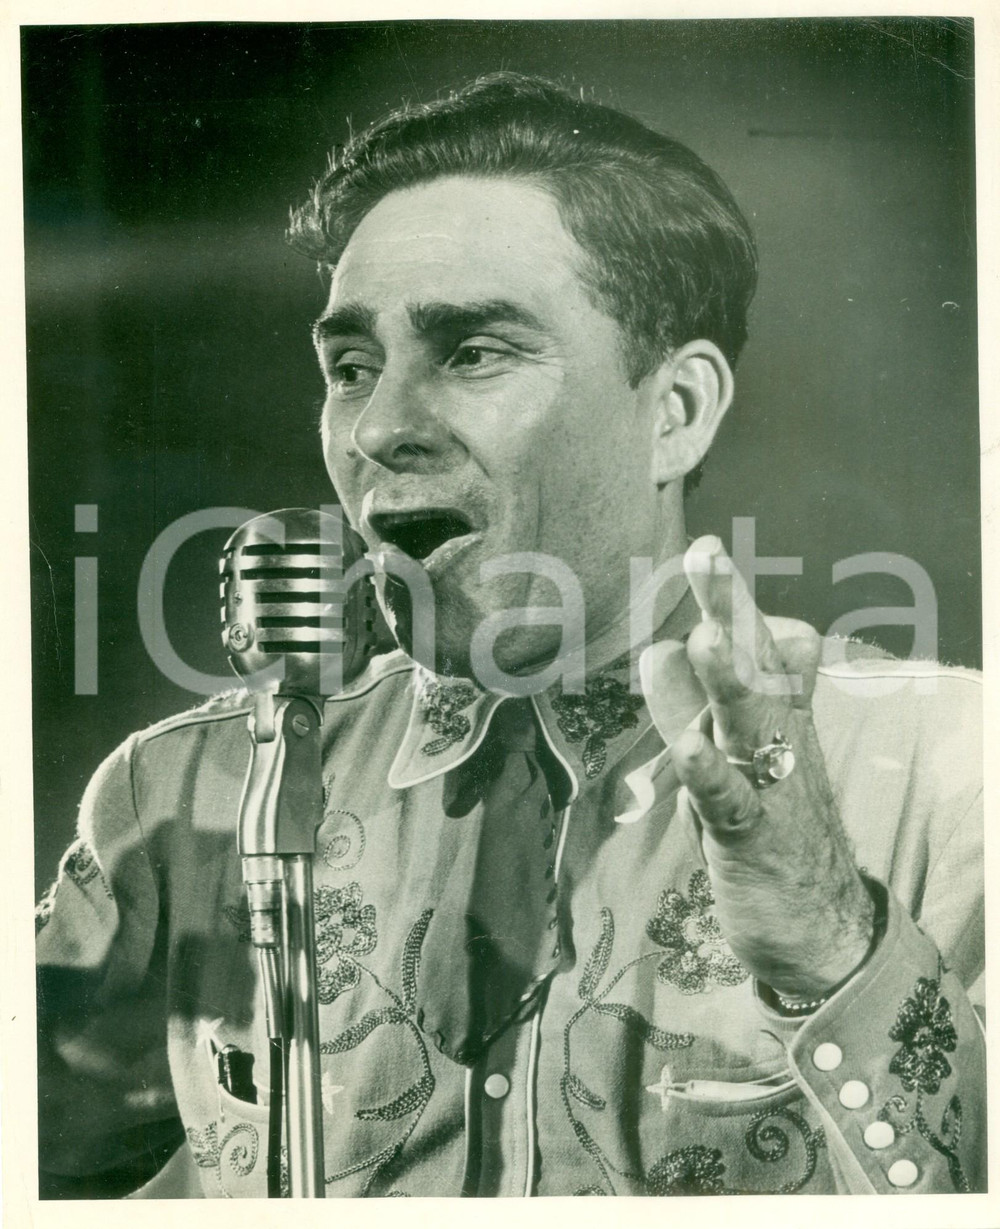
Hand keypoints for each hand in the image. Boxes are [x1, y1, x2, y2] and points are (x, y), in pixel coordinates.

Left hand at [642, 535, 874, 998]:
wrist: (824, 928)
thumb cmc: (772, 831)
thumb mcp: (727, 760)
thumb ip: (689, 708)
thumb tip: (657, 650)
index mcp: (772, 717)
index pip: (758, 646)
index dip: (732, 602)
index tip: (706, 548)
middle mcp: (774, 739)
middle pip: (755, 664)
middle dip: (730, 609)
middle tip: (706, 552)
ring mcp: (767, 786)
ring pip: (749, 723)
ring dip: (727, 679)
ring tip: (705, 635)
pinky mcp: (752, 838)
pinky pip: (730, 800)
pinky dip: (709, 774)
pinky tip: (687, 750)